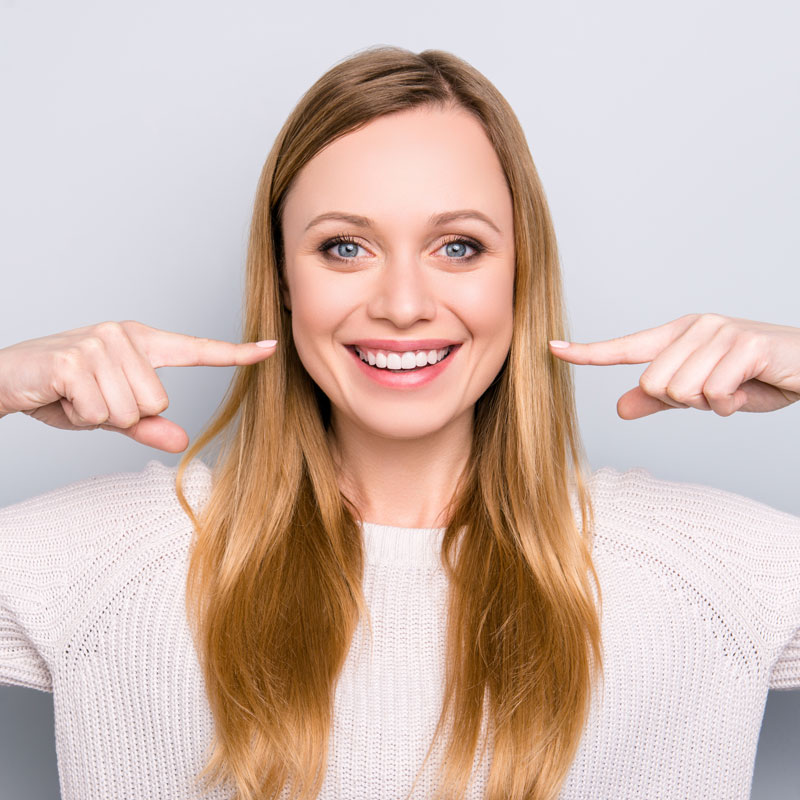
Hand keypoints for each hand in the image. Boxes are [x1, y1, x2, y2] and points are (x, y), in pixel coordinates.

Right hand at [0, 320, 277, 451]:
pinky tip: (61, 396)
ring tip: (75, 396)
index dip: (235, 353)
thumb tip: (181, 439)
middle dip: (123, 414)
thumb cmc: (62, 392)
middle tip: (91, 398)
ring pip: (131, 410)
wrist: (5, 379)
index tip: (271, 347)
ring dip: (99, 416)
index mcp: (141, 343)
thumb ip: (148, 425)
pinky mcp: (76, 359)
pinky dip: (79, 416)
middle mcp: (125, 336)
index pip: (197, 349)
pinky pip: (100, 411)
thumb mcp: (112, 412)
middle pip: (159, 402)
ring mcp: (100, 343)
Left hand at [548, 313, 799, 419]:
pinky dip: (731, 404)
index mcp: (679, 336)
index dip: (588, 352)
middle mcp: (694, 328)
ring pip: (681, 390)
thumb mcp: (702, 395)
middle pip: (653, 384)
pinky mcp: (745, 345)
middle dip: (684, 402)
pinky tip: (749, 389)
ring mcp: (719, 332)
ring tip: (735, 388)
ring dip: (710, 404)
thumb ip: (661, 401)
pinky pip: (714, 392)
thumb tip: (619, 407)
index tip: (552, 348)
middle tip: (716, 393)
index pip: (625, 347)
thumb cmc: (756, 379)